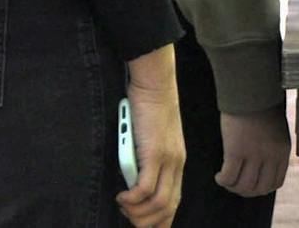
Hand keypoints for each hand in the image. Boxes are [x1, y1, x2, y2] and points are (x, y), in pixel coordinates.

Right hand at [117, 46, 184, 225]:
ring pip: (157, 204)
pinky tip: (121, 196)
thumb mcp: (152, 140)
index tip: (146, 226)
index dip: (160, 220)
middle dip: (146, 222)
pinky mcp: (154, 154)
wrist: (155, 84)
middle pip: (167, 208)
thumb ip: (148, 162)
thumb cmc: (148, 108)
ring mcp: (167, 160)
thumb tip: (132, 184)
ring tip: (123, 205)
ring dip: (136, 212)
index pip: (174, 202)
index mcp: (177, 162)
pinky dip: (131, 199)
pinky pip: (144, 189)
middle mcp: (176, 164)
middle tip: (127, 216)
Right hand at [218, 105, 292, 198]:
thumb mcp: (276, 128)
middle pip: (259, 189)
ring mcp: (254, 154)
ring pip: (244, 186)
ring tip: (225, 180)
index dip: (261, 188)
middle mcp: (271, 155)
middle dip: (246, 191)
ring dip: (233, 187)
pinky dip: (222, 180)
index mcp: (283, 150)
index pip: (276, 183)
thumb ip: (272, 146)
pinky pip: (229, 177)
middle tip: (235, 185)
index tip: (251, 183)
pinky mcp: (236, 150)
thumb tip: (261, 164)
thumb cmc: (260, 104)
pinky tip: (218, 176)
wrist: (250, 88)